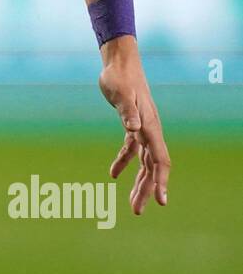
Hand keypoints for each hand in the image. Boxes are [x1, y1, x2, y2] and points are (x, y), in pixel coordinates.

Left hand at [98, 36, 170, 213]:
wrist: (119, 62)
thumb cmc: (120, 77)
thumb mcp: (121, 94)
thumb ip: (127, 111)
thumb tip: (133, 128)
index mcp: (150, 127)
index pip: (160, 160)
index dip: (161, 181)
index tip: (160, 201)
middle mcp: (150, 131)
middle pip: (152, 167)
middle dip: (147, 189)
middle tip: (137, 211)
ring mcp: (142, 128)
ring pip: (144, 162)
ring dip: (138, 182)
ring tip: (131, 204)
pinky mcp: (132, 125)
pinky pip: (131, 149)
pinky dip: (123, 162)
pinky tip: (113, 174)